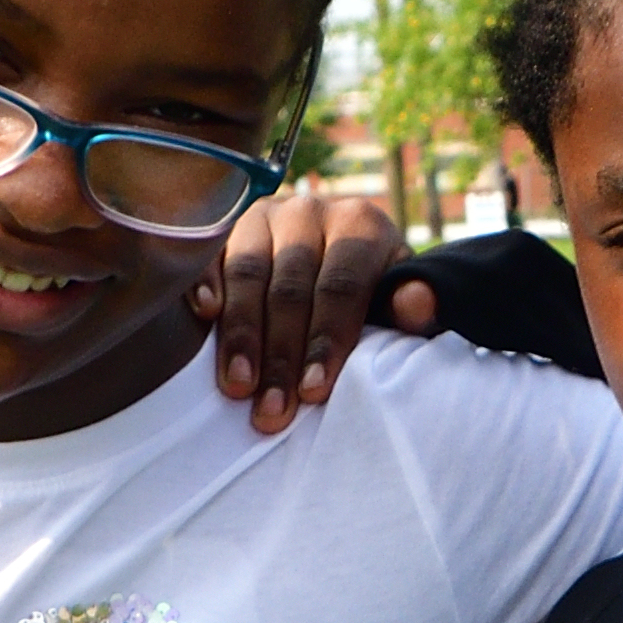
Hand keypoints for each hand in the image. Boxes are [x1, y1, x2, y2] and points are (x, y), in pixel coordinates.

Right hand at [190, 189, 429, 432]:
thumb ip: (408, 307)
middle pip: (291, 287)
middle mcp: (311, 211)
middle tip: (272, 411)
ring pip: (249, 275)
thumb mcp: (397, 297)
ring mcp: (266, 216)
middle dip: (281, 354)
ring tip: (237, 386)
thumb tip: (418, 304)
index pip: (341, 287)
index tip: (313, 391)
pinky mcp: (229, 229)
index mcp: (360, 224)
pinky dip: (206, 284)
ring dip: (241, 335)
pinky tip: (205, 316)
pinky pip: (211, 255)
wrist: (341, 252)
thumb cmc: (373, 291)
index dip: (326, 339)